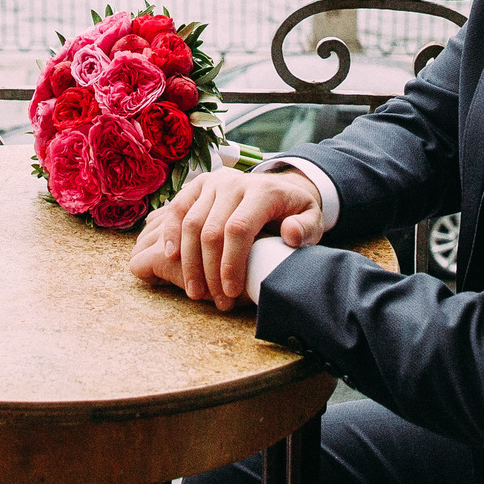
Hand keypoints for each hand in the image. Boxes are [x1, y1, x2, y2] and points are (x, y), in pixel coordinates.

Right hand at [128, 169, 322, 309]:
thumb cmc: (294, 212)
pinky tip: (172, 258)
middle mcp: (234, 182)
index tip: (230, 292)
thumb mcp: (312, 219)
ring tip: (195, 292)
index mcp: (263, 192)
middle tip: (217, 301)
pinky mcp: (198, 185)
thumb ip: (305, 229)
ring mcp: (213, 182)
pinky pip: (177, 209)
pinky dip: (171, 234)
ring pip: (190, 223)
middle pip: (211, 230)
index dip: (231, 263)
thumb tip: (290, 234)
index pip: (239, 228)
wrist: (280, 187)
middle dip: (210, 271)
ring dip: (189, 262)